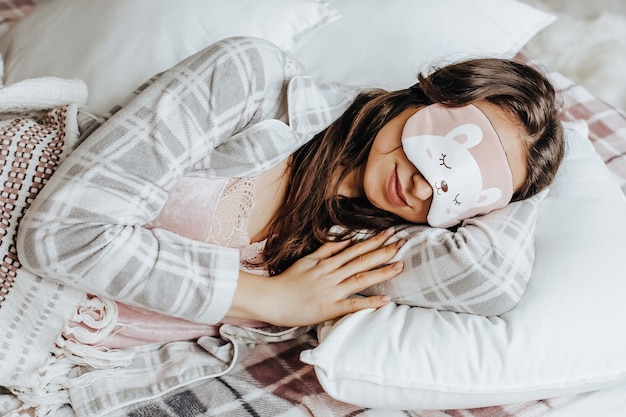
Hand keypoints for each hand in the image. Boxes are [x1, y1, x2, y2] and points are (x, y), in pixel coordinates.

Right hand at [229, 228, 403, 326]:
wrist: (271, 299)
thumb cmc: (288, 281)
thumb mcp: (307, 260)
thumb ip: (327, 250)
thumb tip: (346, 240)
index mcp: (327, 262)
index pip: (355, 249)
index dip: (374, 241)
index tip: (390, 233)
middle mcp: (332, 274)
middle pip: (362, 260)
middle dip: (384, 251)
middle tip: (403, 243)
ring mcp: (332, 290)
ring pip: (361, 278)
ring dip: (381, 271)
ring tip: (400, 265)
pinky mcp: (329, 308)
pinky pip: (352, 304)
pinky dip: (369, 302)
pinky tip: (385, 300)